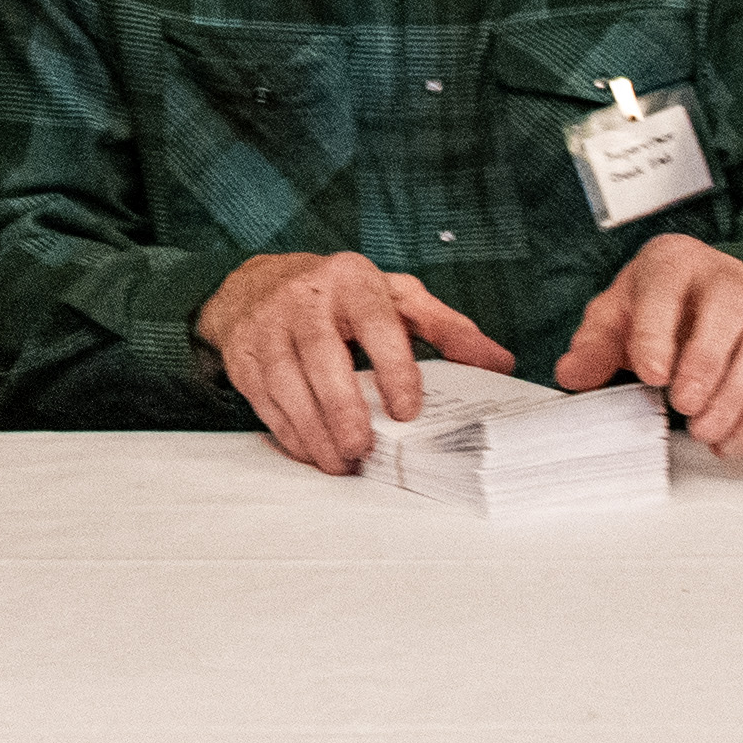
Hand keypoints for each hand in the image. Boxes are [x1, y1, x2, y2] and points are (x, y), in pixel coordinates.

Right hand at [193, 250, 514, 472]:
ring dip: (313, 430)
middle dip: (343, 408)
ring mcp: (267, 326)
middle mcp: (304, 298)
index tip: (408, 410)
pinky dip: (288, 433)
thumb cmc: (341, 297)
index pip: (375, 321)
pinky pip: (263, 400)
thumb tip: (500, 363)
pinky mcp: (242, 355)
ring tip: (341, 463)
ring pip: (286, 382)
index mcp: (352, 280)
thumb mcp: (396, 297)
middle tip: (364, 448)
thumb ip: (447, 328)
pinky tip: (312, 453)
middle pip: (321, 354)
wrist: (256, 285)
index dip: (393, 367)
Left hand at [551, 232, 742, 457]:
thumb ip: (594, 343)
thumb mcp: (615, 313)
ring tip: (703, 430)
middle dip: (707, 360)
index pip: (668, 287)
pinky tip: (727, 442)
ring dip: (735, 394)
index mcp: (676, 262)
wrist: (701, 293)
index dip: (658, 332)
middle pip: (729, 308)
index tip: (651, 373)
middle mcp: (726, 280)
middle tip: (684, 403)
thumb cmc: (657, 302)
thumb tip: (572, 374)